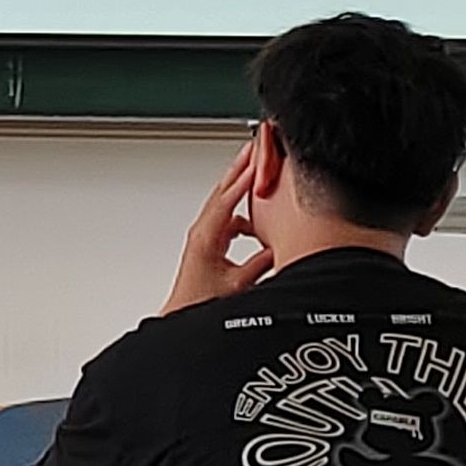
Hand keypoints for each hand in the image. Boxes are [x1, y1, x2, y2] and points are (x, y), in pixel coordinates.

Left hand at [160, 130, 277, 313]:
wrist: (182, 318)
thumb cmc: (201, 303)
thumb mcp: (240, 284)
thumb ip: (262, 262)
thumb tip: (283, 246)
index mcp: (207, 236)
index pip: (228, 199)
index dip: (244, 178)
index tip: (258, 158)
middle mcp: (203, 232)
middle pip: (223, 193)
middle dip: (239, 169)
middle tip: (254, 147)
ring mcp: (204, 237)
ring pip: (225, 204)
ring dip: (240, 188)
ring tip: (258, 172)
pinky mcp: (209, 245)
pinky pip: (228, 219)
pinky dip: (241, 210)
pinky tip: (256, 215)